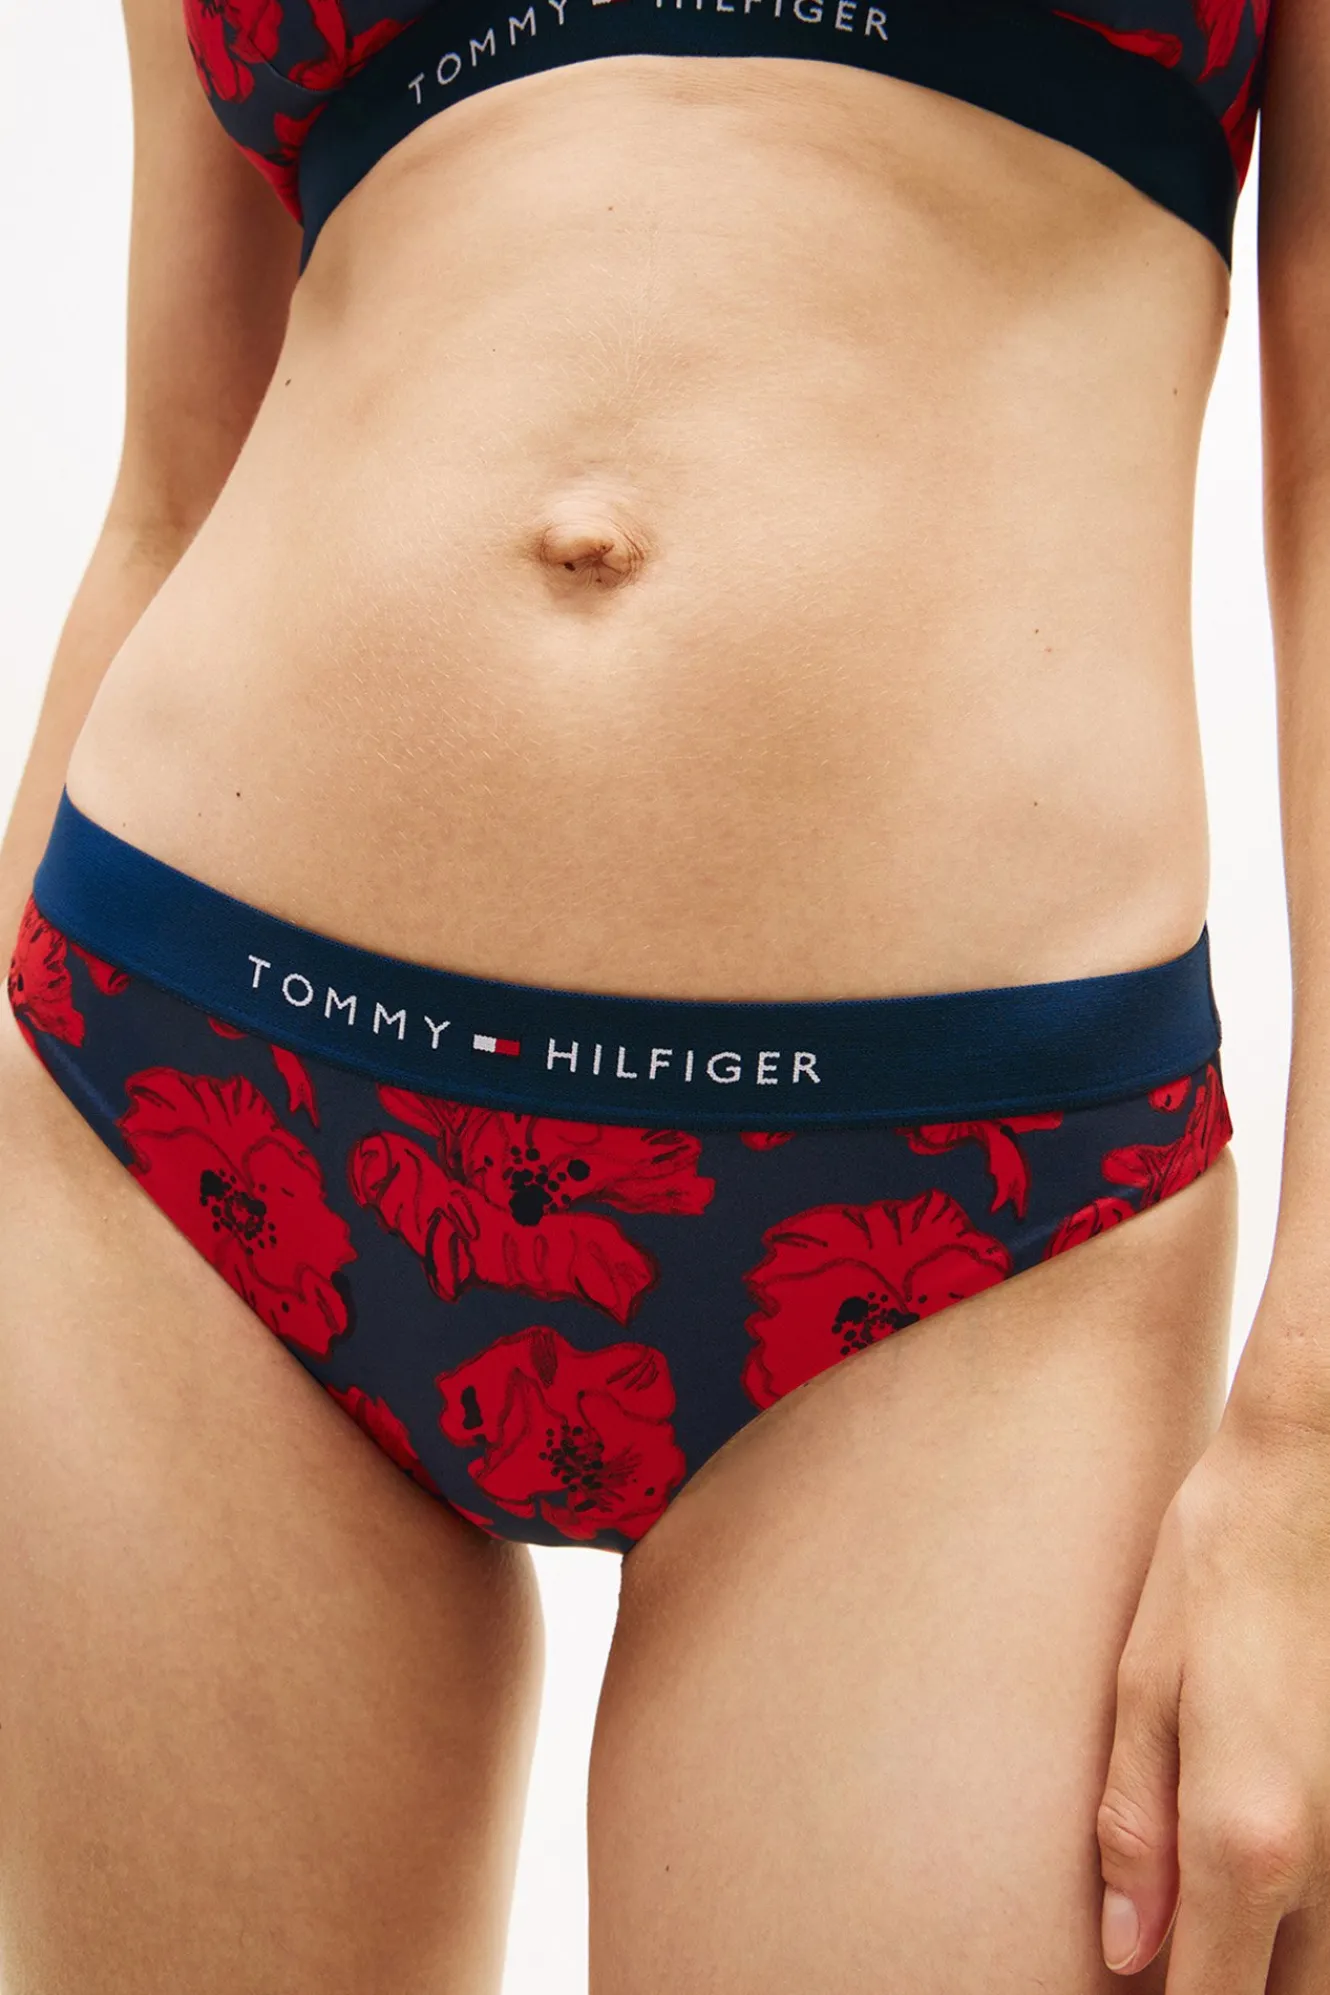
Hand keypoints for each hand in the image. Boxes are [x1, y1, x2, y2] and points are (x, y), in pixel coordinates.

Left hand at [1096, 1387, 1329, 1988]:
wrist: (1305, 1484)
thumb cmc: (1214, 1572)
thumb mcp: (1142, 1689)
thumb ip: (1134, 1829)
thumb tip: (1127, 1949)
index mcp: (1244, 1834)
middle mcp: (1329, 1858)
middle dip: (1234, 1992)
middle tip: (1179, 1951)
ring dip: (1282, 1962)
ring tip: (1216, 1922)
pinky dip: (1312, 1914)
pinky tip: (1268, 1882)